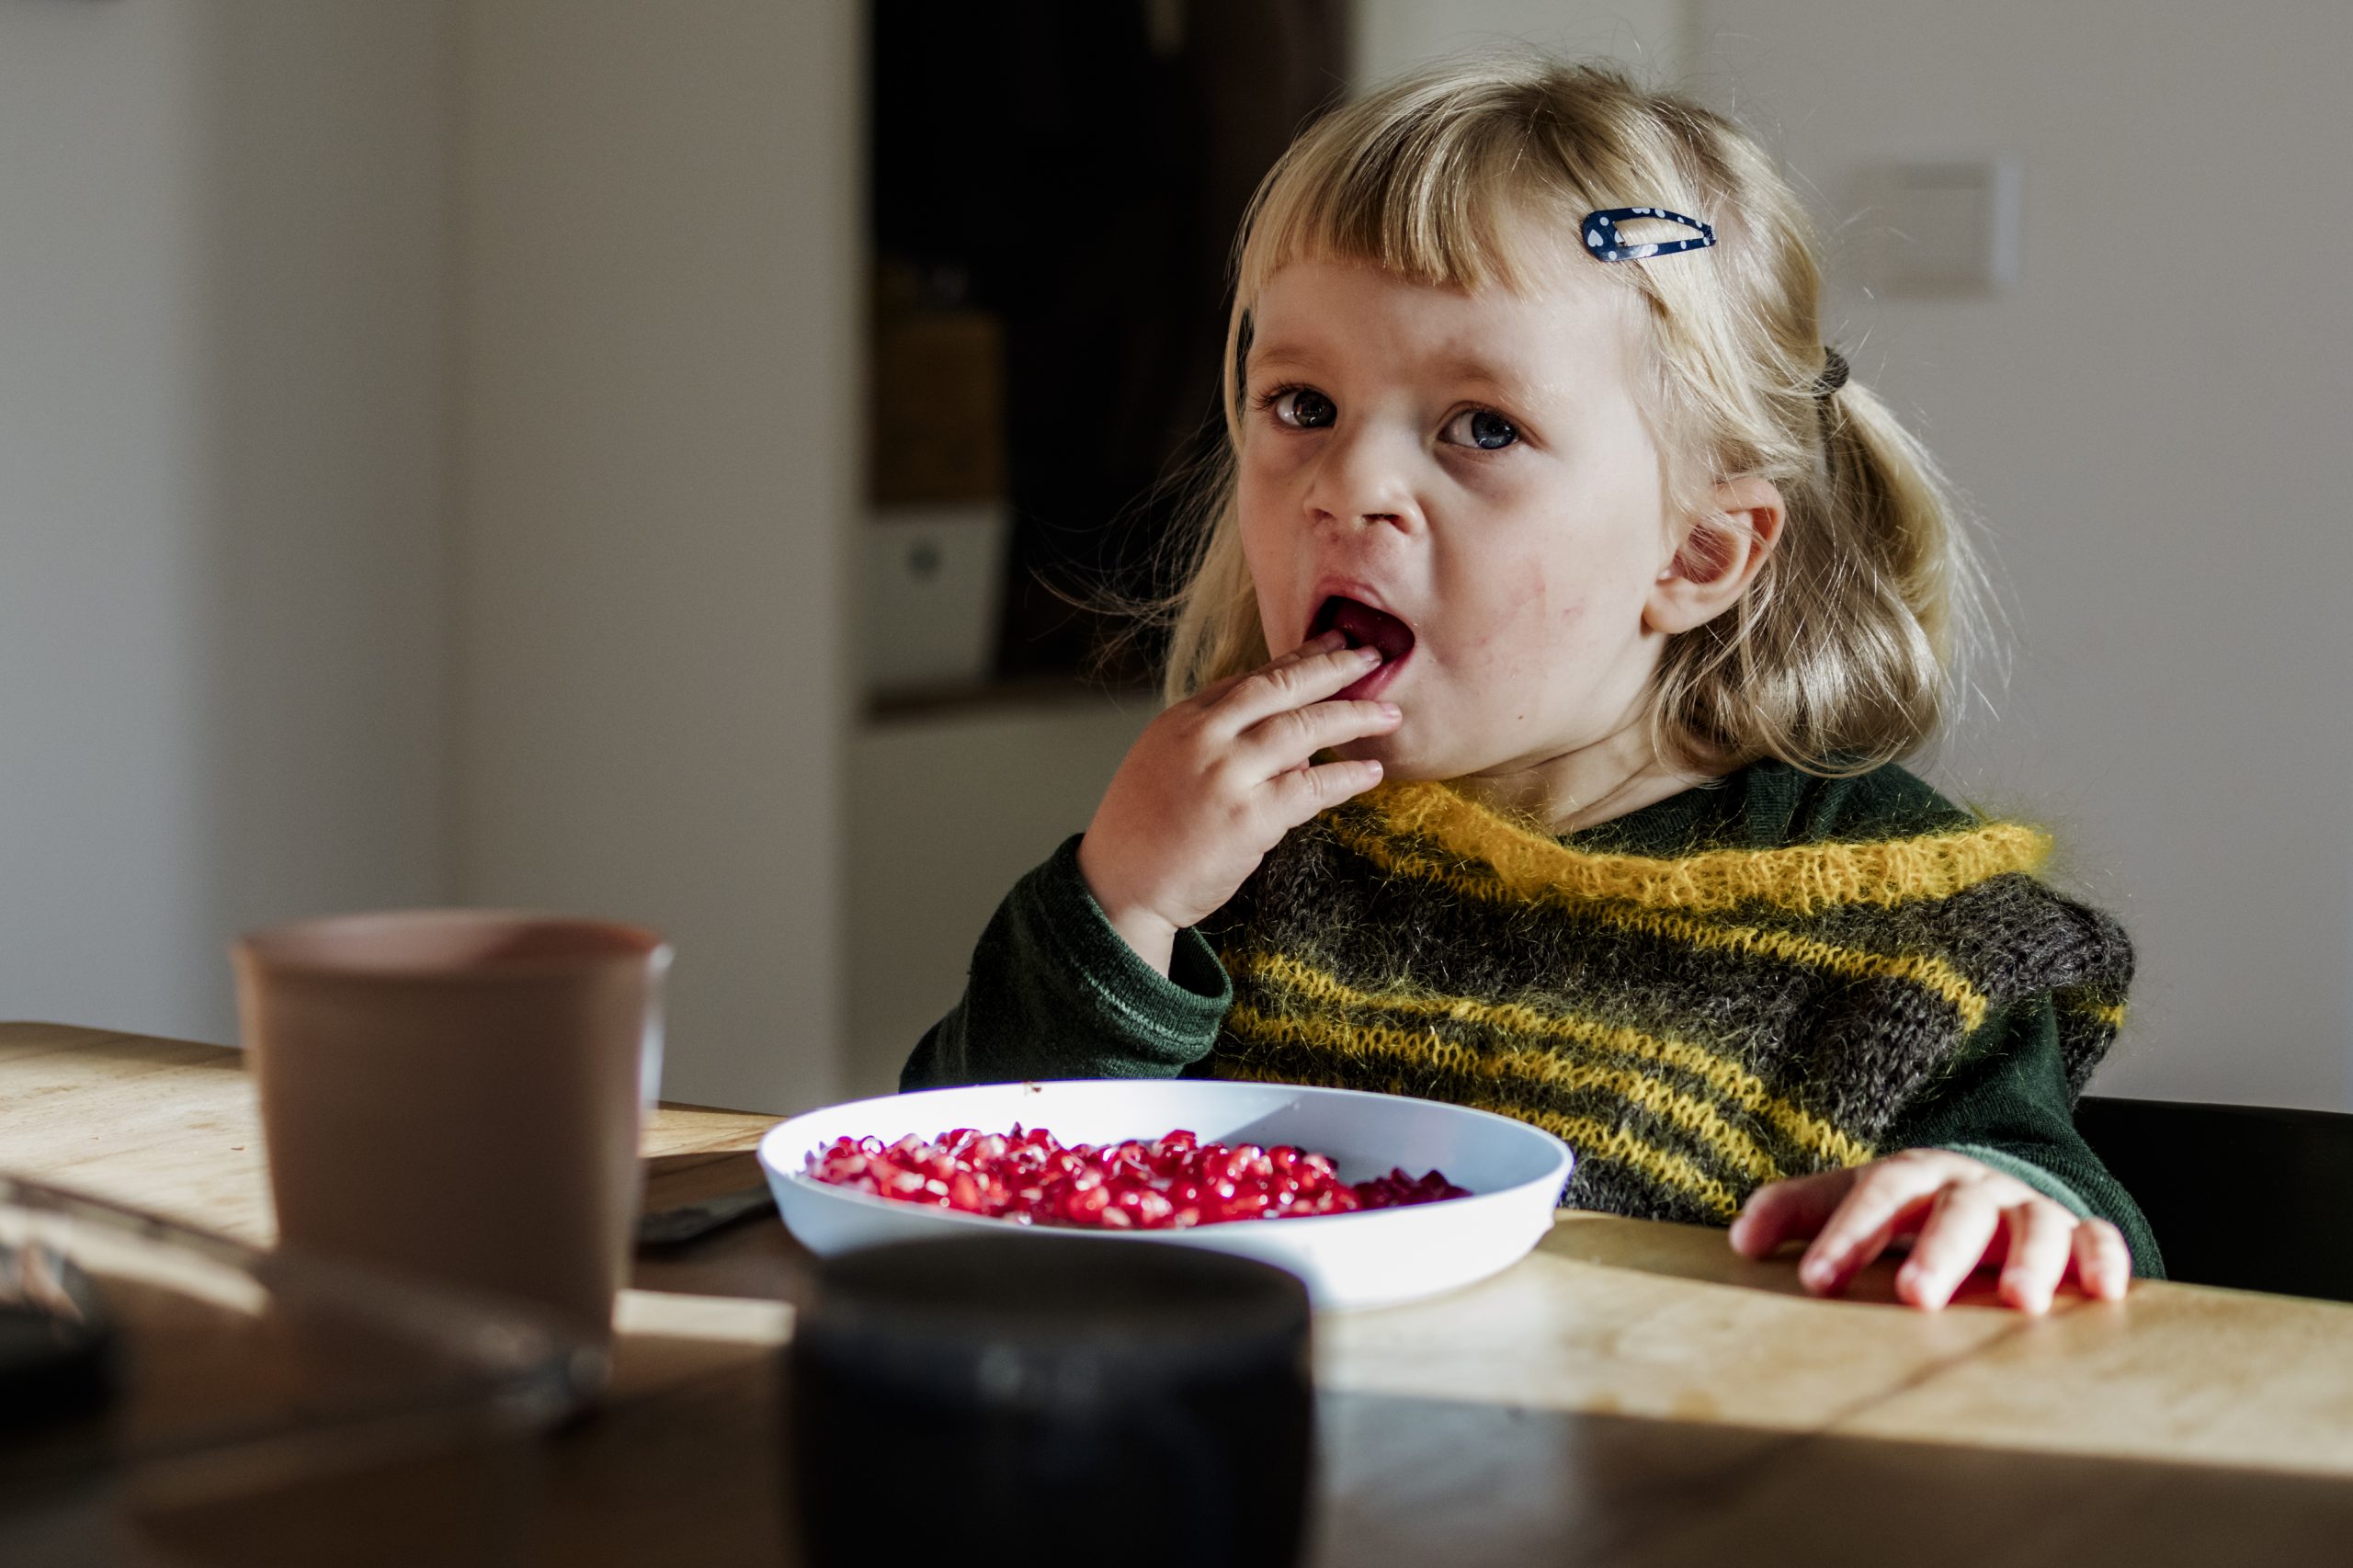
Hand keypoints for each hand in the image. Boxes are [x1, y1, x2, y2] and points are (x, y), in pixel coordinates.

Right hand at [1077, 630, 1402, 974]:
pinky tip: (1370, 772)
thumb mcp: (1166, 762)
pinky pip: (1312, 787)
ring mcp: (1227, 774)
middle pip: (1282, 688)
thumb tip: (1285, 734)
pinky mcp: (1249, 817)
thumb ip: (1217, 739)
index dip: (1300, 660)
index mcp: (1184, 719)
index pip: (1253, 678)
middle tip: (1373, 655)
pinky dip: (1346, 778)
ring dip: (1353, 717)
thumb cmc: (1143, 832)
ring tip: (1388, 713)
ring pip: (1305, 730)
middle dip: (1334, 668)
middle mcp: (1205, 736)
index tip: (1334, 645)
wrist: (1118, 887)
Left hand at [1728, 1149, 2133, 1312]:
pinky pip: (2097, 1239)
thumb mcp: (1851, 1197)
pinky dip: (2103, 1260)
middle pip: (1957, 1212)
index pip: (1877, 1196)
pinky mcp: (2076, 1232)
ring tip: (2020, 1303)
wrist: (1987, 1180)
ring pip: (2035, 1226)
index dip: (1847, 1235)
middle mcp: (1973, 1187)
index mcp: (1915, 1175)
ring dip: (2031, 1262)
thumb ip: (1797, 1212)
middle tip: (1915, 1297)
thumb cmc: (1908, 1204)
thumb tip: (1740, 1242)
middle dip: (1937, 1253)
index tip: (1817, 1281)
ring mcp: (2027, 1208)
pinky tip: (2102, 1291)